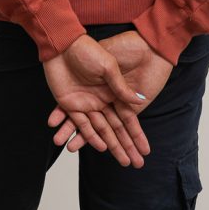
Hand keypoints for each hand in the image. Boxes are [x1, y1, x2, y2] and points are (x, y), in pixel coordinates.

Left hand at [42, 34, 151, 167]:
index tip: (145, 151)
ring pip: (99, 130)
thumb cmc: (88, 51)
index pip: (128, 119)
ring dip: (107, 145)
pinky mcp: (70, 103)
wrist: (63, 44)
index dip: (136, 135)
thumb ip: (120, 87)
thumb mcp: (109, 67)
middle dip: (125, 147)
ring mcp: (86, 103)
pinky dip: (87, 136)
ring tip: (119, 161)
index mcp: (113, 91)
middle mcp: (102, 101)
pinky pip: (80, 123)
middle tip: (134, 164)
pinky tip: (96, 147)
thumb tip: (139, 102)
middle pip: (115, 129)